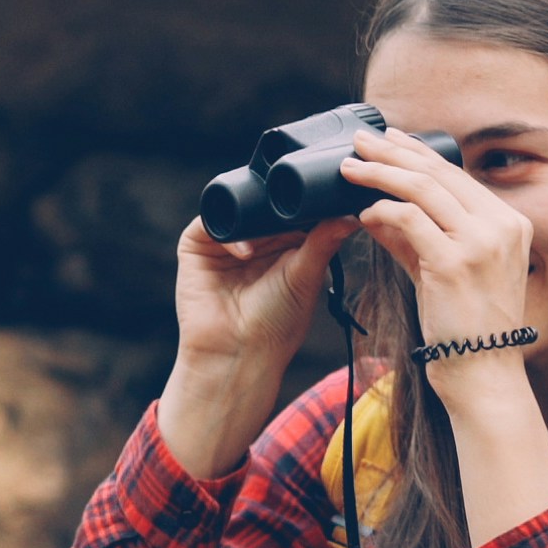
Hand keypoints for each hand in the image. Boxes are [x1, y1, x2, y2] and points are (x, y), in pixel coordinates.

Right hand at [154, 215, 354, 479]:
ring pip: (236, 208)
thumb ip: (323, 241)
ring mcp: (224, 241)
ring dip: (251, 215)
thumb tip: (351, 216)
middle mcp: (253, 239)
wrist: (238, 352)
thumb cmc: (276, 324)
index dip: (302, 201)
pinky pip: (209, 222)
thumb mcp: (306, 276)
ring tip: (270, 234)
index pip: (290, 209)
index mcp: (284, 243)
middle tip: (292, 205)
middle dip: (275, 203)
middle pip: (262, 203)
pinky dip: (227, 231)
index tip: (317, 195)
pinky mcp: (196, 246)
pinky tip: (245, 253)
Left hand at [335, 130, 533, 357]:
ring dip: (380, 173)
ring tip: (350, 167)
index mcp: (509, 223)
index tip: (388, 140)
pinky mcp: (455, 263)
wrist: (482, 374)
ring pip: (422, 188)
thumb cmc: (463, 328)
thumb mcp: (441, 272)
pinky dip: (382, 211)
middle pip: (438, 172)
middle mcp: (501, 226)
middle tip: (359, 140)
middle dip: (393, 152)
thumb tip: (374, 209)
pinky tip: (363, 213)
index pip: (455, 175)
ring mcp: (481, 243)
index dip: (417, 153)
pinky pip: (409, 219)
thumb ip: (412, 239)